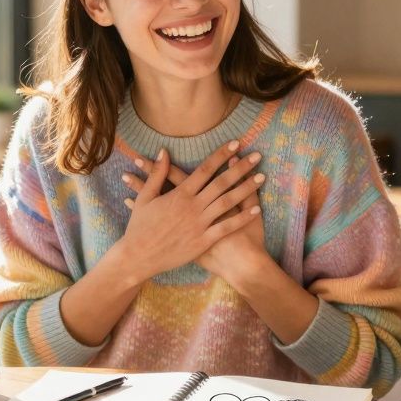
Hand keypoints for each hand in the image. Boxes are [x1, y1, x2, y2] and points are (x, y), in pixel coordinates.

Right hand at [117, 142, 265, 281]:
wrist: (138, 257)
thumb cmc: (139, 227)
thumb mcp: (145, 197)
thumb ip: (157, 174)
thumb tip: (163, 151)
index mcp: (179, 194)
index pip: (205, 169)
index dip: (221, 155)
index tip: (235, 143)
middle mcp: (192, 207)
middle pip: (221, 182)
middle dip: (241, 168)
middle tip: (257, 156)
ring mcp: (199, 224)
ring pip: (228, 202)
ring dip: (246, 189)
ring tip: (262, 177)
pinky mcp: (203, 242)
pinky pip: (226, 228)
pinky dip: (242, 218)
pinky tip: (257, 209)